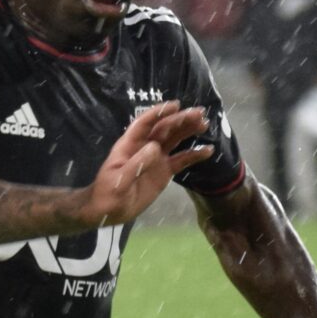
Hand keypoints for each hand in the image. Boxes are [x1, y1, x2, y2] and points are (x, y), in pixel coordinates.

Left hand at [82, 102, 211, 227]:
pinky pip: (181, 160)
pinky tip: (208, 151)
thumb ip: (136, 165)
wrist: (109, 211)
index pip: (145, 124)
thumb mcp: (119, 181)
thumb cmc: (108, 194)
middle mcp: (145, 147)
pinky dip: (194, 155)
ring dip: (188, 130)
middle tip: (199, 113)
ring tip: (204, 123)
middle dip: (180, 119)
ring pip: (174, 140)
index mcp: (130, 145)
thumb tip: (155, 148)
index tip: (175, 106)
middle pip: (164, 129)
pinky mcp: (164, 171)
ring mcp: (156, 158)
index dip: (159, 113)